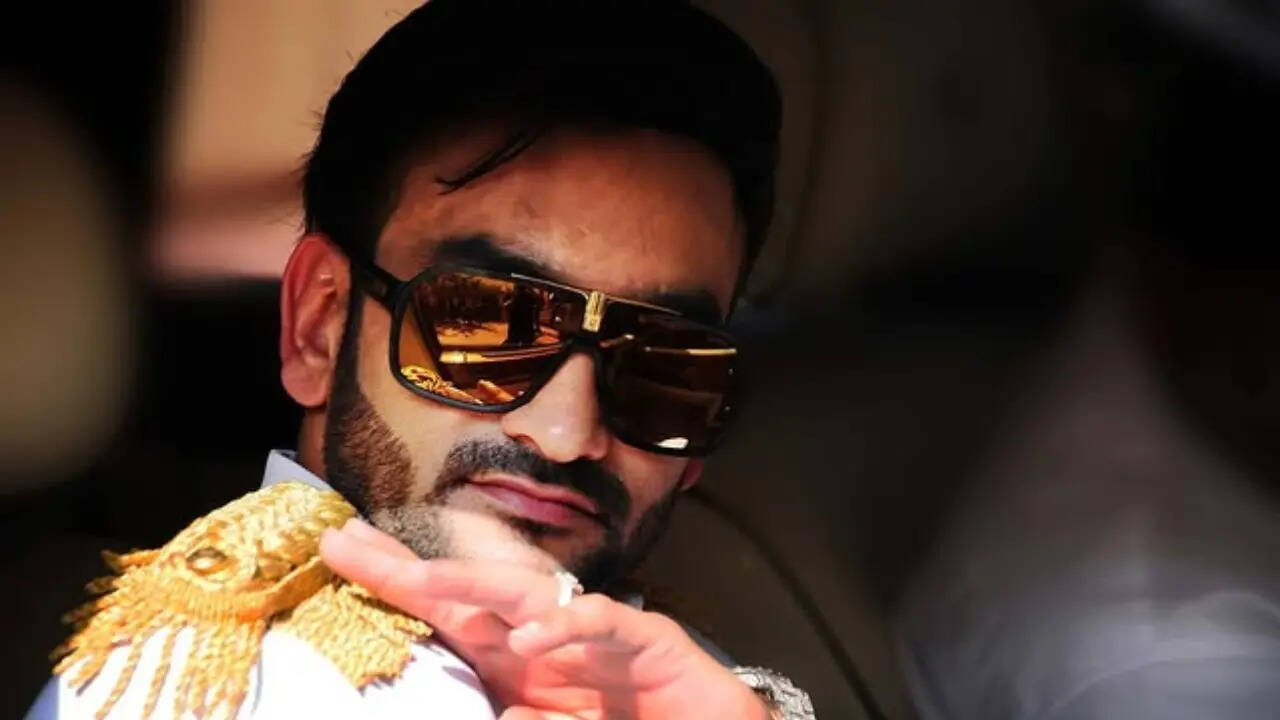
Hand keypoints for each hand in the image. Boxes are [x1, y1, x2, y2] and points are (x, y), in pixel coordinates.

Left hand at [319, 518, 770, 719]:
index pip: (444, 619)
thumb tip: (500, 719)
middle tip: (349, 543)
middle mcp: (546, 640)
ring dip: (474, 585)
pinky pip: (600, 623)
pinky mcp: (644, 637)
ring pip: (526, 594)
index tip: (338, 556)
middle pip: (468, 595)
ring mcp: (592, 634)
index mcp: (516, 665)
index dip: (394, 585)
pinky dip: (566, 628)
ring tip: (422, 581)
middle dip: (409, 568)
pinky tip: (531, 640)